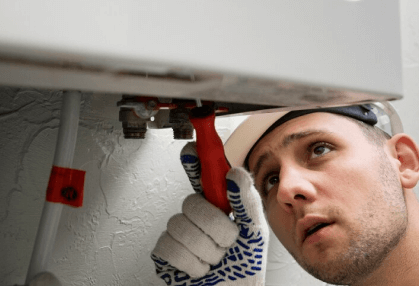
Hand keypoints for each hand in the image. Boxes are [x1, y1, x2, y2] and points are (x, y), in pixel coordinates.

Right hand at [151, 142, 268, 285]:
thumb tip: (235, 174)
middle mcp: (194, 215)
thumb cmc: (245, 265)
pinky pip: (170, 246)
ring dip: (206, 249)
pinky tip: (200, 268)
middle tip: (227, 241)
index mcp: (216, 205)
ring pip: (180, 226)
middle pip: (191, 202)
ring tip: (215, 258)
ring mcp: (177, 232)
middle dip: (215, 227)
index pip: (200, 177)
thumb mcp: (254, 230)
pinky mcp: (164, 252)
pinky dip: (192, 263)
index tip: (191, 150)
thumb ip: (247, 202)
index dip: (194, 162)